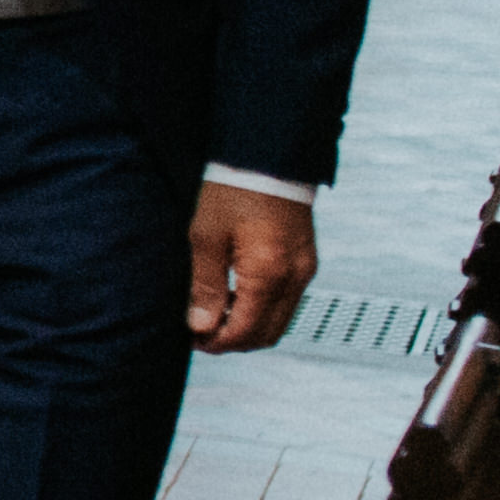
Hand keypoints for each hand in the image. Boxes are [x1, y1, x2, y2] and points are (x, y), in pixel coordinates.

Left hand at [189, 180, 317, 353]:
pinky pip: (288, 302)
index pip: (246, 330)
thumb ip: (205, 286)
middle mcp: (295, 277)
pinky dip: (263, 310)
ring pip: (280, 321)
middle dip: (234, 341)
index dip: (218, 343)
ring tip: (215, 315)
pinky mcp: (306, 261)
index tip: (193, 339)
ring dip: (249, 327)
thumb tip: (201, 326)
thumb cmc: (232, 190)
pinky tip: (237, 297)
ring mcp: (305, 270)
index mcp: (268, 274)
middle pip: (268, 334)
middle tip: (201, 334)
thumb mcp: (206, 237)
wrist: (267, 157)